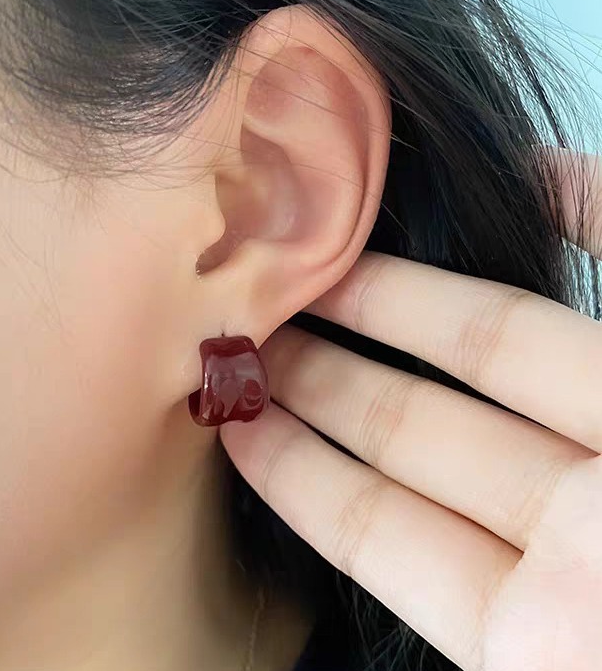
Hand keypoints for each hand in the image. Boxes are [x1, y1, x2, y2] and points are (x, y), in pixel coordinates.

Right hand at [220, 151, 601, 670]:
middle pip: (456, 380)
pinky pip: (396, 558)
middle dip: (354, 327)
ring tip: (232, 357)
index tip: (387, 210)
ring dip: (312, 407)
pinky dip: (318, 497)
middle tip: (269, 286)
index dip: (428, 266)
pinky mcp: (511, 647)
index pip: (541, 307)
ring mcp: (555, 567)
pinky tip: (254, 442)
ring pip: (407, 465)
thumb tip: (557, 168)